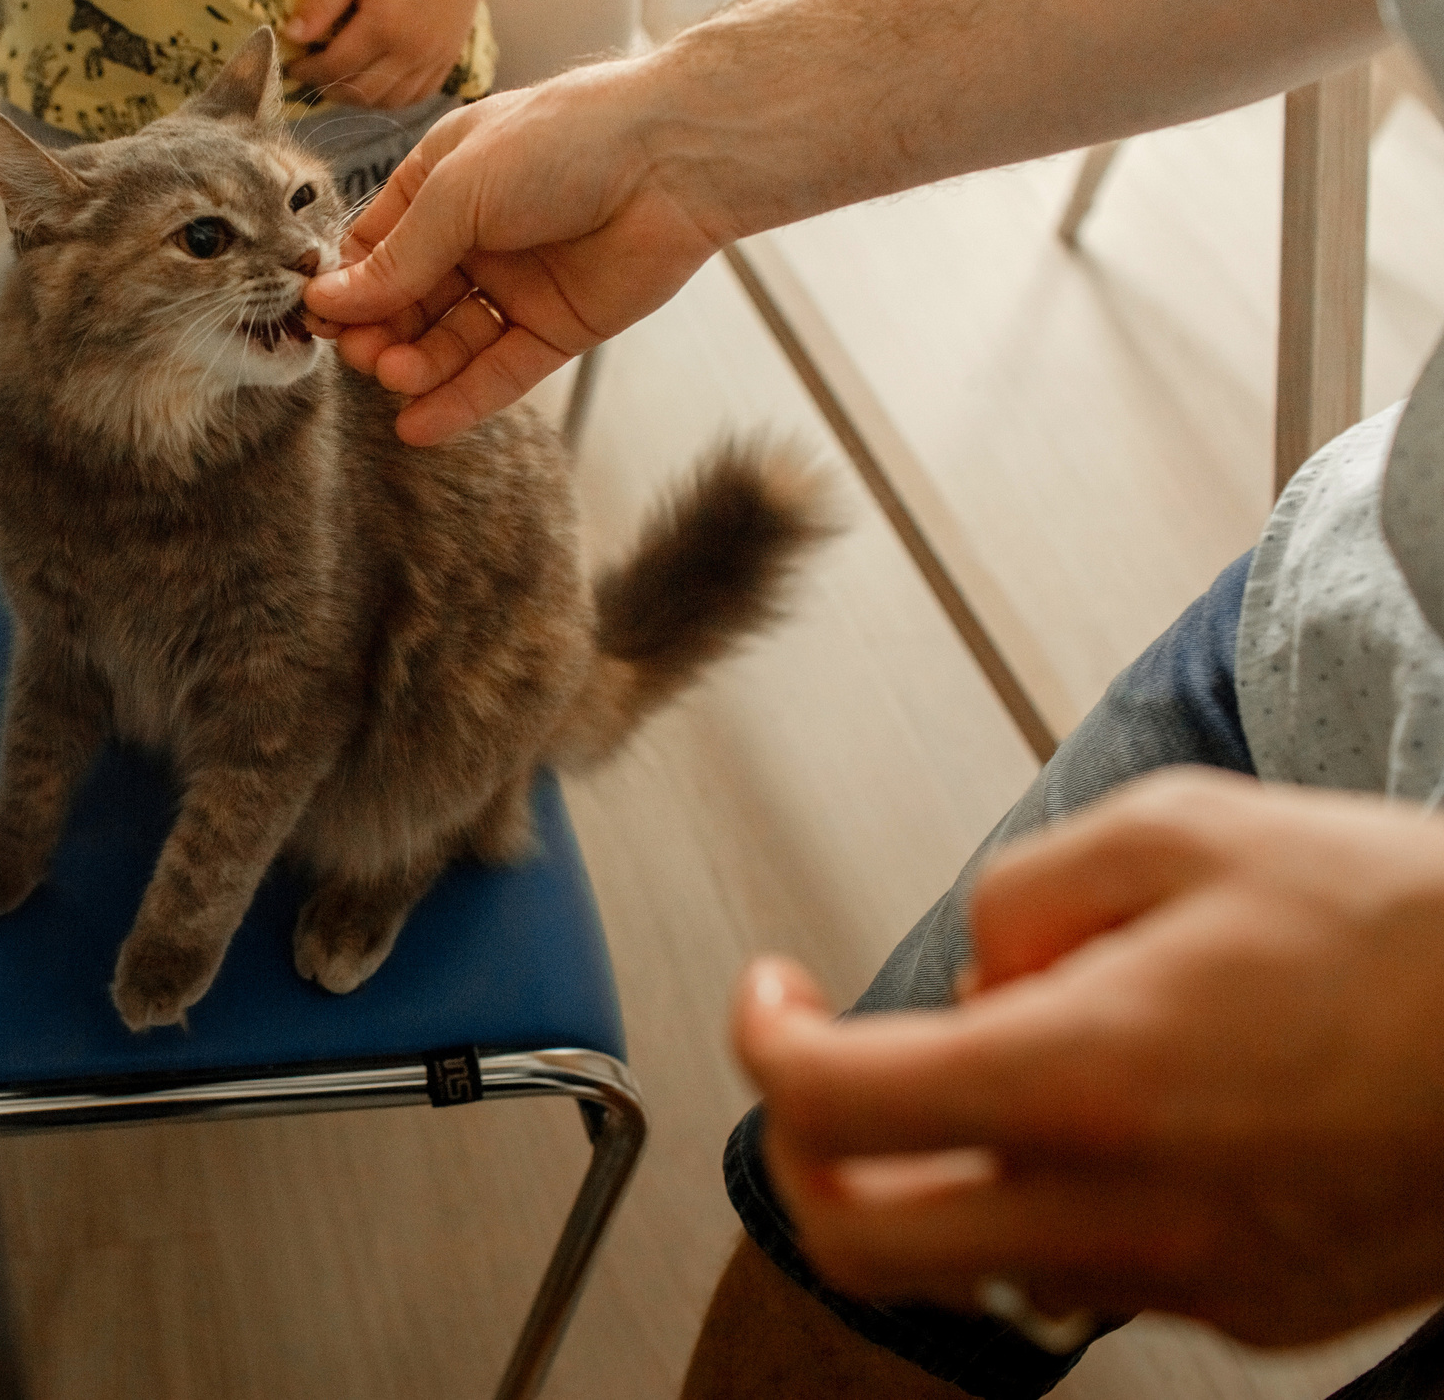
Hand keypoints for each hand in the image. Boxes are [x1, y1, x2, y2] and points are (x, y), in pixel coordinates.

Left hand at [282, 0, 500, 112]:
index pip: (335, 67)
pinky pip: (417, 96)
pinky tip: (377, 84)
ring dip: (359, 99)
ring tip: (342, 82)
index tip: (293, 66)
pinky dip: (392, 99)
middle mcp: (410, 51)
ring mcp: (433, 59)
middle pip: (361, 93)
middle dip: (330, 90)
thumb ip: (324, 1)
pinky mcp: (449, 59)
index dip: (308, 72)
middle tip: (314, 77)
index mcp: (383, 26)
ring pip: (389, 101)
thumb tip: (291, 35)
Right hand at [299, 58, 724, 443]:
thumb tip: (326, 303)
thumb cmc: (563, 142)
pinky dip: (460, 400)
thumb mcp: (458, 192)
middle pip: (407, 302)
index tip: (321, 320)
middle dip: (380, 332)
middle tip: (365, 355)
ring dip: (417, 366)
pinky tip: (420, 424)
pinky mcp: (557, 326)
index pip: (374, 248)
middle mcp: (475, 235)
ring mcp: (516, 284)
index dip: (347, 287)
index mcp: (441, 184)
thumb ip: (397, 258)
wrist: (672, 158)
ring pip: (449, 342)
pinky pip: (499, 372)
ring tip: (398, 377)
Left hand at [734, 769, 1443, 1346]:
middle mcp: (1123, 1208)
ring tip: (1018, 1063)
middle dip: (810, 1150)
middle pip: (864, 1239)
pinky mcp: (1260, 1313)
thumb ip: (1029, 892)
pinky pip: (1101, 1274)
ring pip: (981, 1266)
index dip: (763, 1036)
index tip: (776, 994)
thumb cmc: (1413, 928)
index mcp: (1084, 1078)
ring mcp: (1193, 1281)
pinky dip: (1065, 1201)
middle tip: (828, 1065)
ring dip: (945, 1176)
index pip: (829, 1099)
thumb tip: (977, 968)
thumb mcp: (1187, 830)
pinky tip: (1136, 1116)